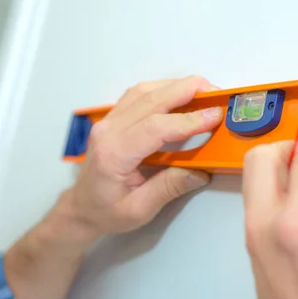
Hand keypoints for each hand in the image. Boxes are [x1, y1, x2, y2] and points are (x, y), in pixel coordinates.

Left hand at [61, 76, 222, 244]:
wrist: (80, 208)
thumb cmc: (105, 212)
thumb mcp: (139, 209)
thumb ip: (169, 188)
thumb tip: (200, 172)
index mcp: (114, 154)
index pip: (155, 127)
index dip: (188, 119)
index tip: (214, 116)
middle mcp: (108, 131)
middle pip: (150, 99)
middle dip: (186, 91)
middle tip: (216, 93)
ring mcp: (108, 122)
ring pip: (143, 91)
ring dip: (174, 87)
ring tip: (202, 91)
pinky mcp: (112, 119)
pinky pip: (137, 96)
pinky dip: (162, 90)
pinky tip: (179, 96)